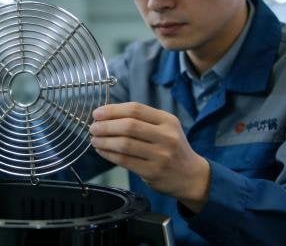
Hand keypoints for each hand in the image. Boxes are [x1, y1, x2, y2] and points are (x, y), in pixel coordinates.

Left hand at [89, 102, 210, 212]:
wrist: (192, 176)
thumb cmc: (172, 148)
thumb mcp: (165, 128)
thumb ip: (141, 120)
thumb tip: (106, 115)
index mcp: (167, 120)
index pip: (136, 109)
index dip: (113, 110)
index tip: (97, 113)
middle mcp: (166, 136)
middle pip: (129, 126)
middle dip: (106, 126)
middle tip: (93, 127)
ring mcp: (161, 155)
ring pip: (124, 144)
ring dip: (104, 141)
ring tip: (94, 139)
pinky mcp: (153, 172)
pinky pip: (124, 161)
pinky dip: (109, 154)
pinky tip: (102, 151)